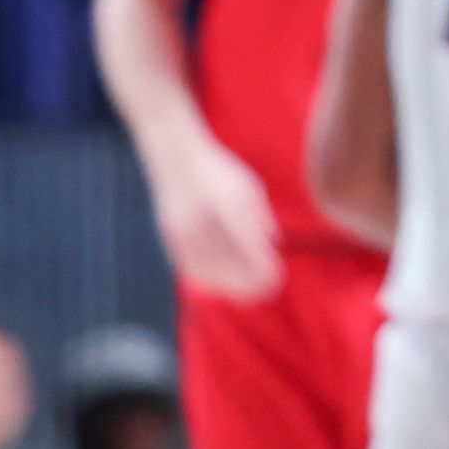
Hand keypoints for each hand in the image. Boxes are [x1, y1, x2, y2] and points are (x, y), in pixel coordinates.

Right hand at [149, 131, 283, 300]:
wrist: (175, 156)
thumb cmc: (218, 171)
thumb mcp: (247, 185)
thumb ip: (259, 216)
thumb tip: (274, 244)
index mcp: (227, 203)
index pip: (248, 245)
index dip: (263, 266)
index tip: (279, 277)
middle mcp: (203, 218)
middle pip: (228, 263)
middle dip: (248, 282)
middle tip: (268, 291)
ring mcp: (182, 229)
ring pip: (207, 270)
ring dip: (229, 285)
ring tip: (249, 292)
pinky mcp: (170, 235)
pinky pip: (190, 266)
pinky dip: (209, 279)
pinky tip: (224, 284)